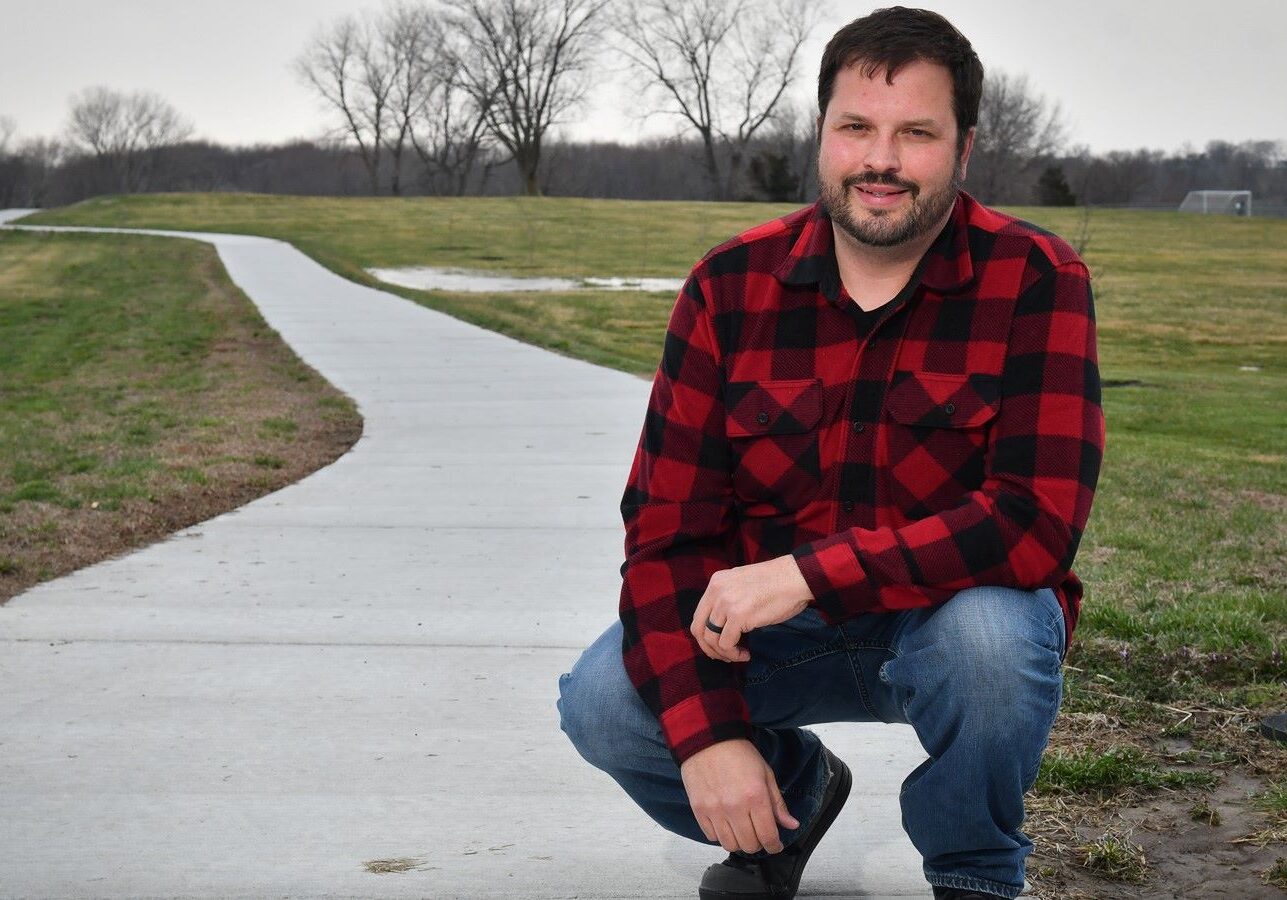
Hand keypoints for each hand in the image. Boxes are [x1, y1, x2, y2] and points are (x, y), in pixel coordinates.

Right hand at [680, 739, 798, 853]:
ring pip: (730, 845)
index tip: (775, 845)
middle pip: (749, 845)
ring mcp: (715, 810)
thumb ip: (778, 803)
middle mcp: (735, 807)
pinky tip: (726, 823)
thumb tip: (791, 825)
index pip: (768, 836)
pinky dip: (720, 835)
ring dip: (739, 841)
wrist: (708, 739)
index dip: (774, 846)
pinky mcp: (699, 810)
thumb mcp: (766, 774)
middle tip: (758, 833)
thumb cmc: (738, 753)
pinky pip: (711, 836)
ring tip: (741, 830)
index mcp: (755, 797)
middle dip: (758, 843)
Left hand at [691, 555, 812, 662]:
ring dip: (724, 653)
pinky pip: (726, 644)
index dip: (706, 635)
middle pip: (699, 629)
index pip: (699, 615)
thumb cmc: (777, 583)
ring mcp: (726, 603)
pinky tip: (746, 653)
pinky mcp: (738, 615)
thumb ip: (728, 598)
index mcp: (716, 582)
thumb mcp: (742, 583)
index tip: (720, 645)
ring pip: (712, 639)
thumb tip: (721, 625)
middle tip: (725, 656)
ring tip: (740, 655)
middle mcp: (716, 591)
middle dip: (709, 648)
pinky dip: (734, 654)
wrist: (796, 578)